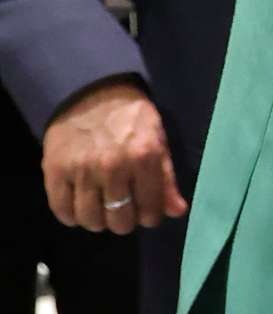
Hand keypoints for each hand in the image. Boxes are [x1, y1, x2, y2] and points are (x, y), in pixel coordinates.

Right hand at [42, 79, 184, 234]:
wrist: (90, 92)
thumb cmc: (130, 118)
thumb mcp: (157, 140)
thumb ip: (166, 178)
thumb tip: (176, 212)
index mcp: (143, 157)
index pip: (150, 210)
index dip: (150, 216)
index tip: (146, 211)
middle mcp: (112, 166)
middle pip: (119, 221)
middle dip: (124, 220)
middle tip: (122, 208)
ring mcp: (81, 170)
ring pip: (91, 220)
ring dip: (98, 220)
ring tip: (101, 208)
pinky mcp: (55, 170)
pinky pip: (61, 210)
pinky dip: (71, 215)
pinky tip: (79, 205)